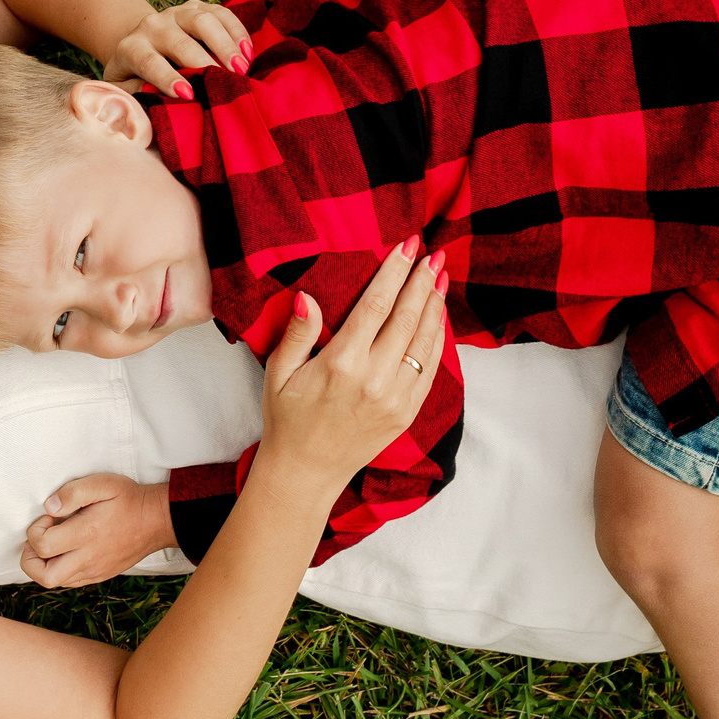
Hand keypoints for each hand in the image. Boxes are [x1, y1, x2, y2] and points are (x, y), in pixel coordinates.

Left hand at [22, 473, 177, 588]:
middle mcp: (89, 558)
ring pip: (55, 583)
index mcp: (87, 534)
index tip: (47, 517)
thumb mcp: (102, 484)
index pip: (43, 546)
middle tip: (38, 539)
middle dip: (30, 559)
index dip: (35, 531)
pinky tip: (65, 551)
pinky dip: (58, 570)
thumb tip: (49, 506)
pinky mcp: (99, 575)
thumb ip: (73, 492)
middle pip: (44, 576)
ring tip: (51, 544)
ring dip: (43, 565)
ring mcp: (94, 571)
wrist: (157, 520)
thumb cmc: (128, 499)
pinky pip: (70, 582)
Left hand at [104, 0, 252, 96]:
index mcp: (131, 48)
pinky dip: (236, 30)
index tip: (188, 95)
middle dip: (204, 62)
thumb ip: (137, 95)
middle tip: (226, 82)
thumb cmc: (135, 77)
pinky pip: (220, 12)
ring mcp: (175, 13)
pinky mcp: (196, 7)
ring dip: (225, 44)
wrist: (139, 44)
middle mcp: (151, 26)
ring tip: (242, 67)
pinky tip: (248, 51)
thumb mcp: (126, 89)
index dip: (167, 78)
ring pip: (202, 20)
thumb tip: (157, 99)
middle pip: (180, 41)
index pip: (149, 61)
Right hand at [257, 242, 446, 489]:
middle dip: (421, 282)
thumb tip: (307, 297)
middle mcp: (374, 378)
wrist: (306, 471)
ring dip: (435, 306)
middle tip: (432, 255)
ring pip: (425, 341)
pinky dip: (438, 340)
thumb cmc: (287, 418)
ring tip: (440, 278)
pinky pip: (431, 369)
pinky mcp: (407, 412)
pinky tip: (438, 319)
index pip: (376, 306)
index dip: (394, 273)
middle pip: (407, 318)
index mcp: (342, 363)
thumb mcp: (278, 373)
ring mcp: (396, 397)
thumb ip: (297, 334)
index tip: (407, 247)